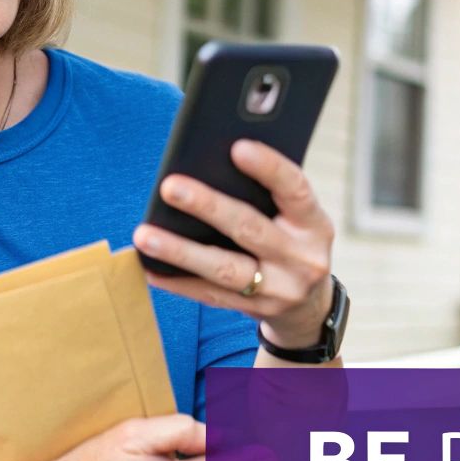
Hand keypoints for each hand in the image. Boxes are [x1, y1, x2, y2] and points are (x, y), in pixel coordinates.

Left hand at [133, 140, 335, 349]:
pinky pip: (210, 296)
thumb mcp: (298, 219)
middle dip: (208, 206)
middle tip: (169, 187)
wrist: (310, 306)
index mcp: (314, 225)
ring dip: (180, 251)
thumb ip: (269, 195)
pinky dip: (179, 282)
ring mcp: (279, 290)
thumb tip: (213, 164)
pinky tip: (150, 268)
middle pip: (250, 229)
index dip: (269, 168)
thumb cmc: (293, 243)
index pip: (295, 190)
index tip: (237, 148)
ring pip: (224, 269)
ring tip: (145, 235)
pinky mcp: (256, 311)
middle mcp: (302, 259)